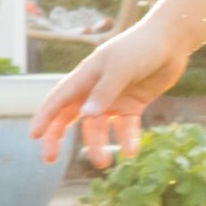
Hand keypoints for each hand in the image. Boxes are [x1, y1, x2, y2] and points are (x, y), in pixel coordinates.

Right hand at [28, 13, 196, 164]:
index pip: (59, 99)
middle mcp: (95, 89)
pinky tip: (131, 151)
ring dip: (98, 144)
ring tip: (103, 162)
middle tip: (49, 158)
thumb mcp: (121, 67)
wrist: (170, 42)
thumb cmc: (141, 48)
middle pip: (70, 116)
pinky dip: (127, 139)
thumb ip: (105, 91)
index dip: (45, 117)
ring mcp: (113, 99)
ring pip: (97, 126)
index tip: (34, 135)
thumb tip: (85, 115)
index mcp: (86, 76)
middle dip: (58, 136)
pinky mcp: (132, 106)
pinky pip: (125, 127)